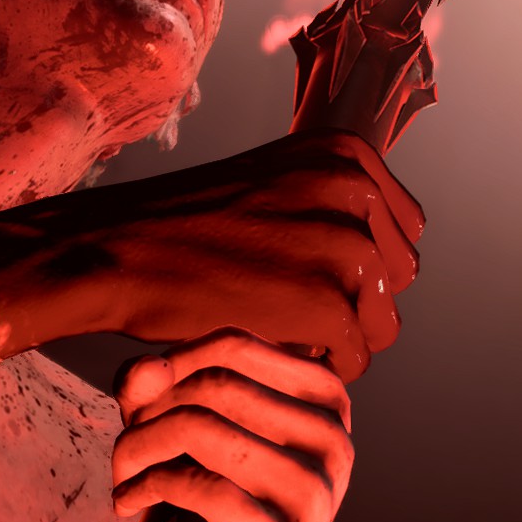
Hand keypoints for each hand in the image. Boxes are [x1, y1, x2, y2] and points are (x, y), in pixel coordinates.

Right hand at [13, 130, 424, 379]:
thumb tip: (378, 246)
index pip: (404, 230)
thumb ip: (329, 200)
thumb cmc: (187, 226)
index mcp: (346, 154)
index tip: (313, 275)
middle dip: (356, 302)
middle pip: (399, 278)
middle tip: (294, 308)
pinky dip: (321, 367)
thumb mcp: (273, 180)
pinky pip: (356, 356)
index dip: (363, 265)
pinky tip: (276, 350)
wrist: (118, 251)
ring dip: (340, 339)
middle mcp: (354, 190)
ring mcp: (342, 247)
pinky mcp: (324, 303)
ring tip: (284, 330)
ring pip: (383, 323)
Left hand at [109, 329, 355, 521]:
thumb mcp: (192, 430)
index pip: (235, 345)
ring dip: (138, 448)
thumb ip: (162, 386)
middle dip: (150, 409)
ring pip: (200, 427)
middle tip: (125, 447)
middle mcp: (333, 440)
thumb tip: (145, 370)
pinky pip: (200, 487)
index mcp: (326, 400)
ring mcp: (316, 493)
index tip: (138, 404)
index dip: (172, 365)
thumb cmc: (222, 500)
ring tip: (123, 473)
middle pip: (214, 383)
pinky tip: (127, 501)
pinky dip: (146, 487)